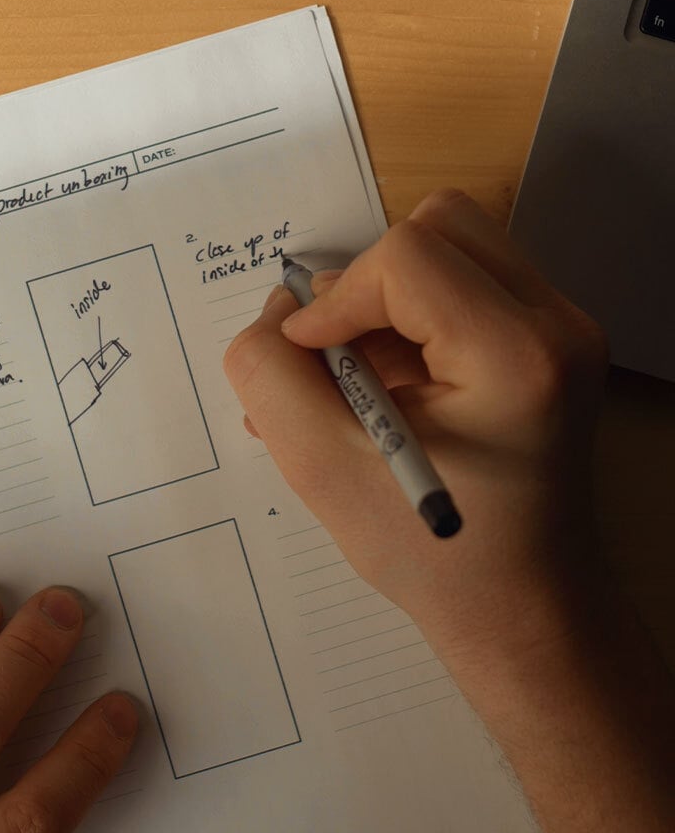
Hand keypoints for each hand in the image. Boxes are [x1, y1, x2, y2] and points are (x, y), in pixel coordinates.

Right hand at [223, 189, 607, 657]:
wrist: (520, 606)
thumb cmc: (429, 552)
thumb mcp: (319, 468)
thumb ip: (269, 375)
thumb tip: (278, 309)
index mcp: (516, 357)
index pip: (405, 258)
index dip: (335, 300)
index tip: (304, 357)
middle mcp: (557, 326)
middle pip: (440, 226)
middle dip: (366, 285)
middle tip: (333, 355)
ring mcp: (563, 331)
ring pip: (452, 248)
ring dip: (385, 301)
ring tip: (354, 380)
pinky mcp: (549, 344)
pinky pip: (466, 286)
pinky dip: (410, 319)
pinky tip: (384, 386)